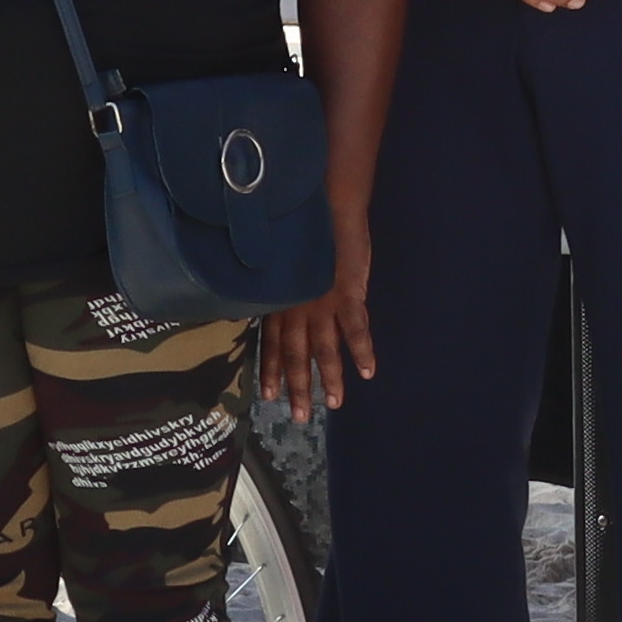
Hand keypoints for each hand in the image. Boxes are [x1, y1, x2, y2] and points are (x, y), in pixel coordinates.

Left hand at [259, 216, 374, 413]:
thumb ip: (274, 286)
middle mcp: (298, 307)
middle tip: (299, 417)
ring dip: (331, 378)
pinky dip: (362, 351)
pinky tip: (368, 371)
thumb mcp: (277, 262)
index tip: (269, 397)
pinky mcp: (349, 294)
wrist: (326, 204)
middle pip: (298, 355)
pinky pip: (355, 328)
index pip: (273, 344)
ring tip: (334, 404)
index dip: (272, 371)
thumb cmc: (300, 230)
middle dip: (299, 387)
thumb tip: (253, 301)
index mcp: (281, 301)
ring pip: (325, 349)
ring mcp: (324, 303)